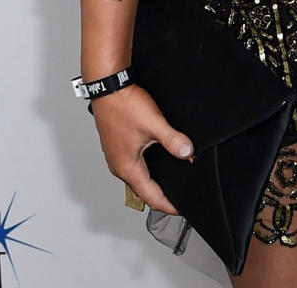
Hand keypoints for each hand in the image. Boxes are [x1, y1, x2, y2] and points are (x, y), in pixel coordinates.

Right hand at [90, 85, 192, 213]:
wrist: (108, 87)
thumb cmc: (123, 106)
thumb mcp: (154, 124)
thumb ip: (172, 140)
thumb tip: (188, 153)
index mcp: (127, 168)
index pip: (151, 196)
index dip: (168, 205)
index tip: (182, 208)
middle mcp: (119, 166)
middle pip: (144, 190)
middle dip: (162, 195)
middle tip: (180, 197)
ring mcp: (117, 156)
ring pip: (138, 177)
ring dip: (154, 181)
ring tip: (171, 181)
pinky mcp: (118, 146)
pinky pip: (134, 165)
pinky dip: (148, 168)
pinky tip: (158, 160)